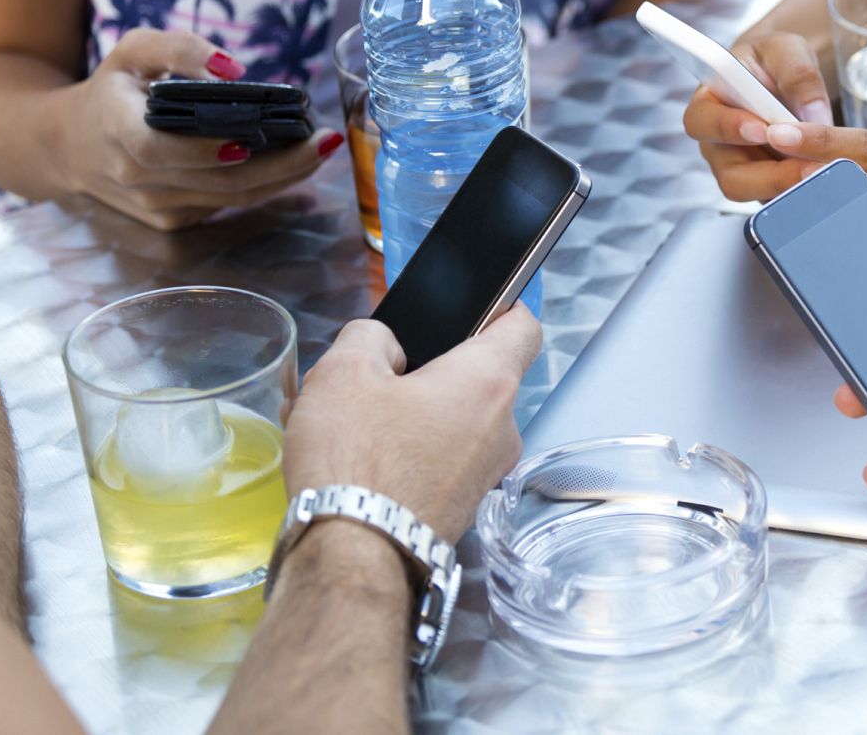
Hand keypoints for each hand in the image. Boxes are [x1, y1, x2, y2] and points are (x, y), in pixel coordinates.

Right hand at [55, 28, 342, 230]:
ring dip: (284, 177)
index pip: (158, 150)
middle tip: (324, 141)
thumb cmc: (112, 90)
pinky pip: (227, 204)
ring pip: (230, 198)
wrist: (70, 146)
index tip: (251, 139)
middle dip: (279, 164)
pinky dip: (266, 186)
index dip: (204, 150)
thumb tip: (233, 68)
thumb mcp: (133, 52)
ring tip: (322, 149)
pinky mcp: (173, 221)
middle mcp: (134, 177)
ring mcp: (154, 206)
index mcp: (115, 129)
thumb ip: (179, 48)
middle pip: (216, 181)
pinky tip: (297, 164)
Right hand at [283, 308, 541, 540]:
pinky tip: (366, 459)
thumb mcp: (343, 373)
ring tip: (360, 420)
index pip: (523, 326)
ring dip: (419, 413)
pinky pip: (446, 459)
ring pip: (459, 421)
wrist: (354, 561)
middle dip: (434, 368)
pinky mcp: (463, 506)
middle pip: (482, 376)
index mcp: (487, 382)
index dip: (501, 306)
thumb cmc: (357, 465)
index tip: (473, 305)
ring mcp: (487, 472)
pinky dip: (415, 452)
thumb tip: (384, 346)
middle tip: (383, 371)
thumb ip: (369, 337)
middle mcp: (502, 428)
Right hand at [683, 30, 835, 201]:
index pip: (702, 122)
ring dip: (791, 188)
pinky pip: (781, 199)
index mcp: (709, 103)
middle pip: (730, 175)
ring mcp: (743, 169)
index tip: (762, 130)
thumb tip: (814, 116)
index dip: (727, 129)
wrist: (788, 76)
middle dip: (771, 176)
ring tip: (825, 176)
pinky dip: (804, 193)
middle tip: (808, 168)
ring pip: (757, 194)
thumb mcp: (787, 50)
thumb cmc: (776, 59)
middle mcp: (720, 144)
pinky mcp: (767, 184)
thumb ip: (798, 75)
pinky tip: (830, 182)